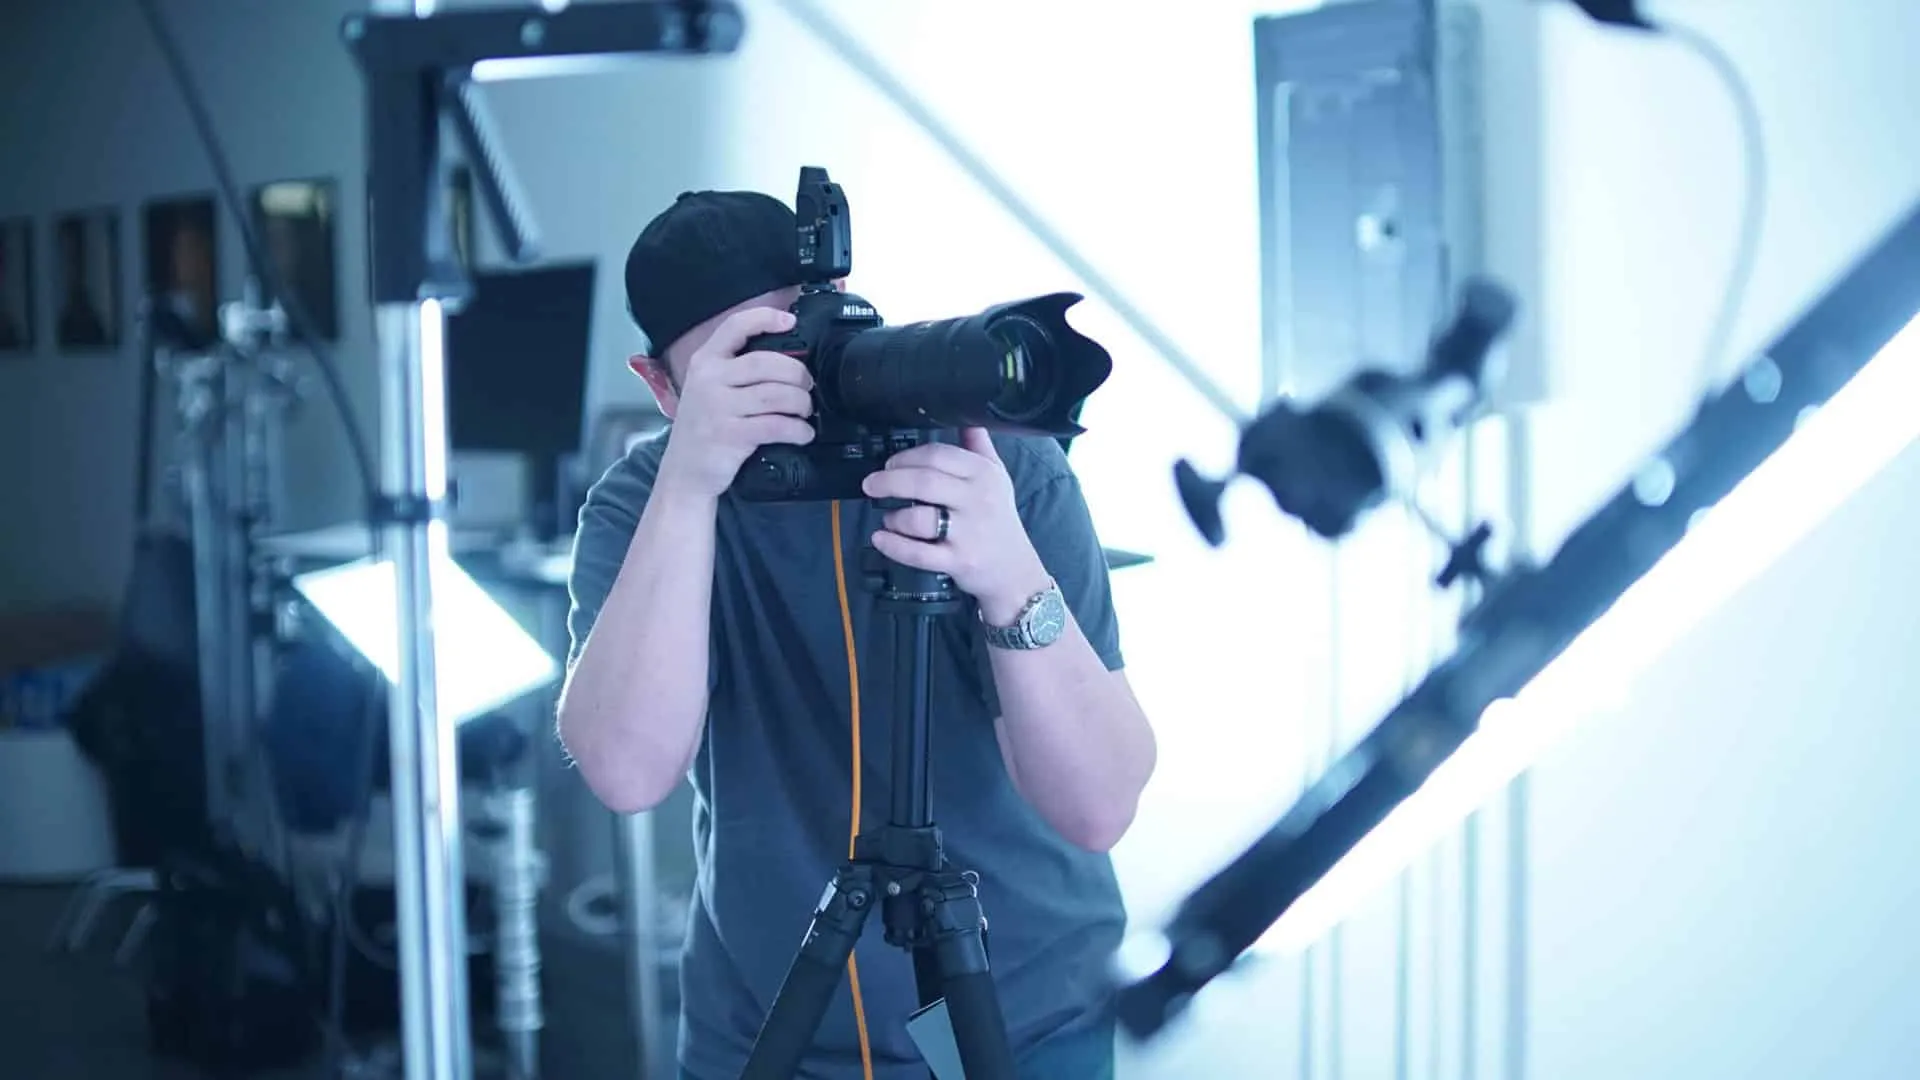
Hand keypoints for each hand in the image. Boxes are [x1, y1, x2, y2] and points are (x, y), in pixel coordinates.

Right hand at [658, 307, 815, 498]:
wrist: (684, 474)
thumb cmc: (705, 430)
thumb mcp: (708, 390)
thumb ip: (736, 371)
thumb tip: (786, 362)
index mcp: (705, 362)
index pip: (735, 327)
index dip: (765, 319)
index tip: (790, 321)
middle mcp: (709, 380)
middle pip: (766, 362)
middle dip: (797, 373)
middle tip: (807, 386)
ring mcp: (717, 408)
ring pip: (775, 394)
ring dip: (800, 402)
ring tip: (806, 411)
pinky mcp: (729, 435)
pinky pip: (775, 425)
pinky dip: (798, 429)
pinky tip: (803, 433)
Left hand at [861, 428, 1049, 623]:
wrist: (1015, 571)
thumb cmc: (999, 519)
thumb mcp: (996, 476)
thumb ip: (978, 446)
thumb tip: (965, 416)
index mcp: (983, 474)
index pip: (938, 455)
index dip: (906, 457)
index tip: (890, 464)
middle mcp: (977, 501)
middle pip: (924, 482)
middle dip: (889, 481)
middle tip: (871, 485)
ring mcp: (968, 533)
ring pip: (918, 518)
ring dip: (893, 516)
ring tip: (889, 518)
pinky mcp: (958, 561)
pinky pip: (918, 553)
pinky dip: (893, 545)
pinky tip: (881, 538)